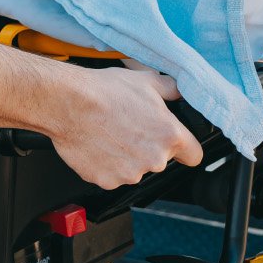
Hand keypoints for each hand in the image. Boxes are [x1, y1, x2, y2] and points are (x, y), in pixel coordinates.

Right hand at [50, 70, 204, 188]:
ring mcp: (130, 174)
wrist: (68, 103)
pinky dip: (107, 164)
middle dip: (149, 147)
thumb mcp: (147, 80)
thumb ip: (172, 90)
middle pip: (161, 160)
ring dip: (127, 157)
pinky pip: (113, 176)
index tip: (177, 145)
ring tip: (111, 133)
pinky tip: (99, 144)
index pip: (194, 155)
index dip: (186, 148)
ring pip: (136, 169)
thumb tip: (180, 92)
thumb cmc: (105, 91)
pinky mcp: (108, 182)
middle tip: (130, 127)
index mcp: (169, 135)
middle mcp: (154, 159)